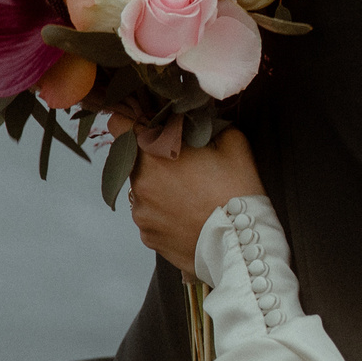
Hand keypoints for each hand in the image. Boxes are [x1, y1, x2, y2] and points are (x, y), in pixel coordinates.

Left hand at [127, 126, 262, 271]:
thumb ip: (206, 122)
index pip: (119, 125)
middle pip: (135, 160)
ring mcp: (141, 214)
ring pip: (142, 191)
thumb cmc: (238, 190)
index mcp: (154, 154)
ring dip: (159, 189)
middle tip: (185, 166)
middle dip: (154, 159)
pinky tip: (188, 217)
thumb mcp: (232, 142)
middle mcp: (139, 184)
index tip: (147, 126)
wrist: (242, 245)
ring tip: (191, 198)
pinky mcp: (147, 237)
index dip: (132, 122)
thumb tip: (194, 115)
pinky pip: (150, 217)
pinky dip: (164, 214)